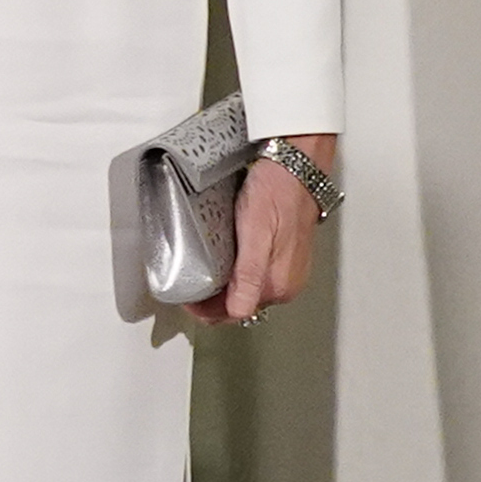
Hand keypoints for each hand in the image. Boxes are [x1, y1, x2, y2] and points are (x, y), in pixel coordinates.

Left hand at [186, 133, 335, 328]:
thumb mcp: (255, 235)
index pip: (234, 314)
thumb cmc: (275, 194)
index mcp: (278, 285)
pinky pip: (256, 277)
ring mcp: (289, 272)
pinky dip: (237, 276)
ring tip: (200, 273)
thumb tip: (239, 312)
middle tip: (187, 286)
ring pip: (248, 292)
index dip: (205, 310)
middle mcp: (286, 285)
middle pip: (241, 306)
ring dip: (224, 289)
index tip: (184, 298)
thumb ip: (248, 276)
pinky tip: (223, 262)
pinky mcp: (287, 257)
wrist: (296, 167)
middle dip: (212, 301)